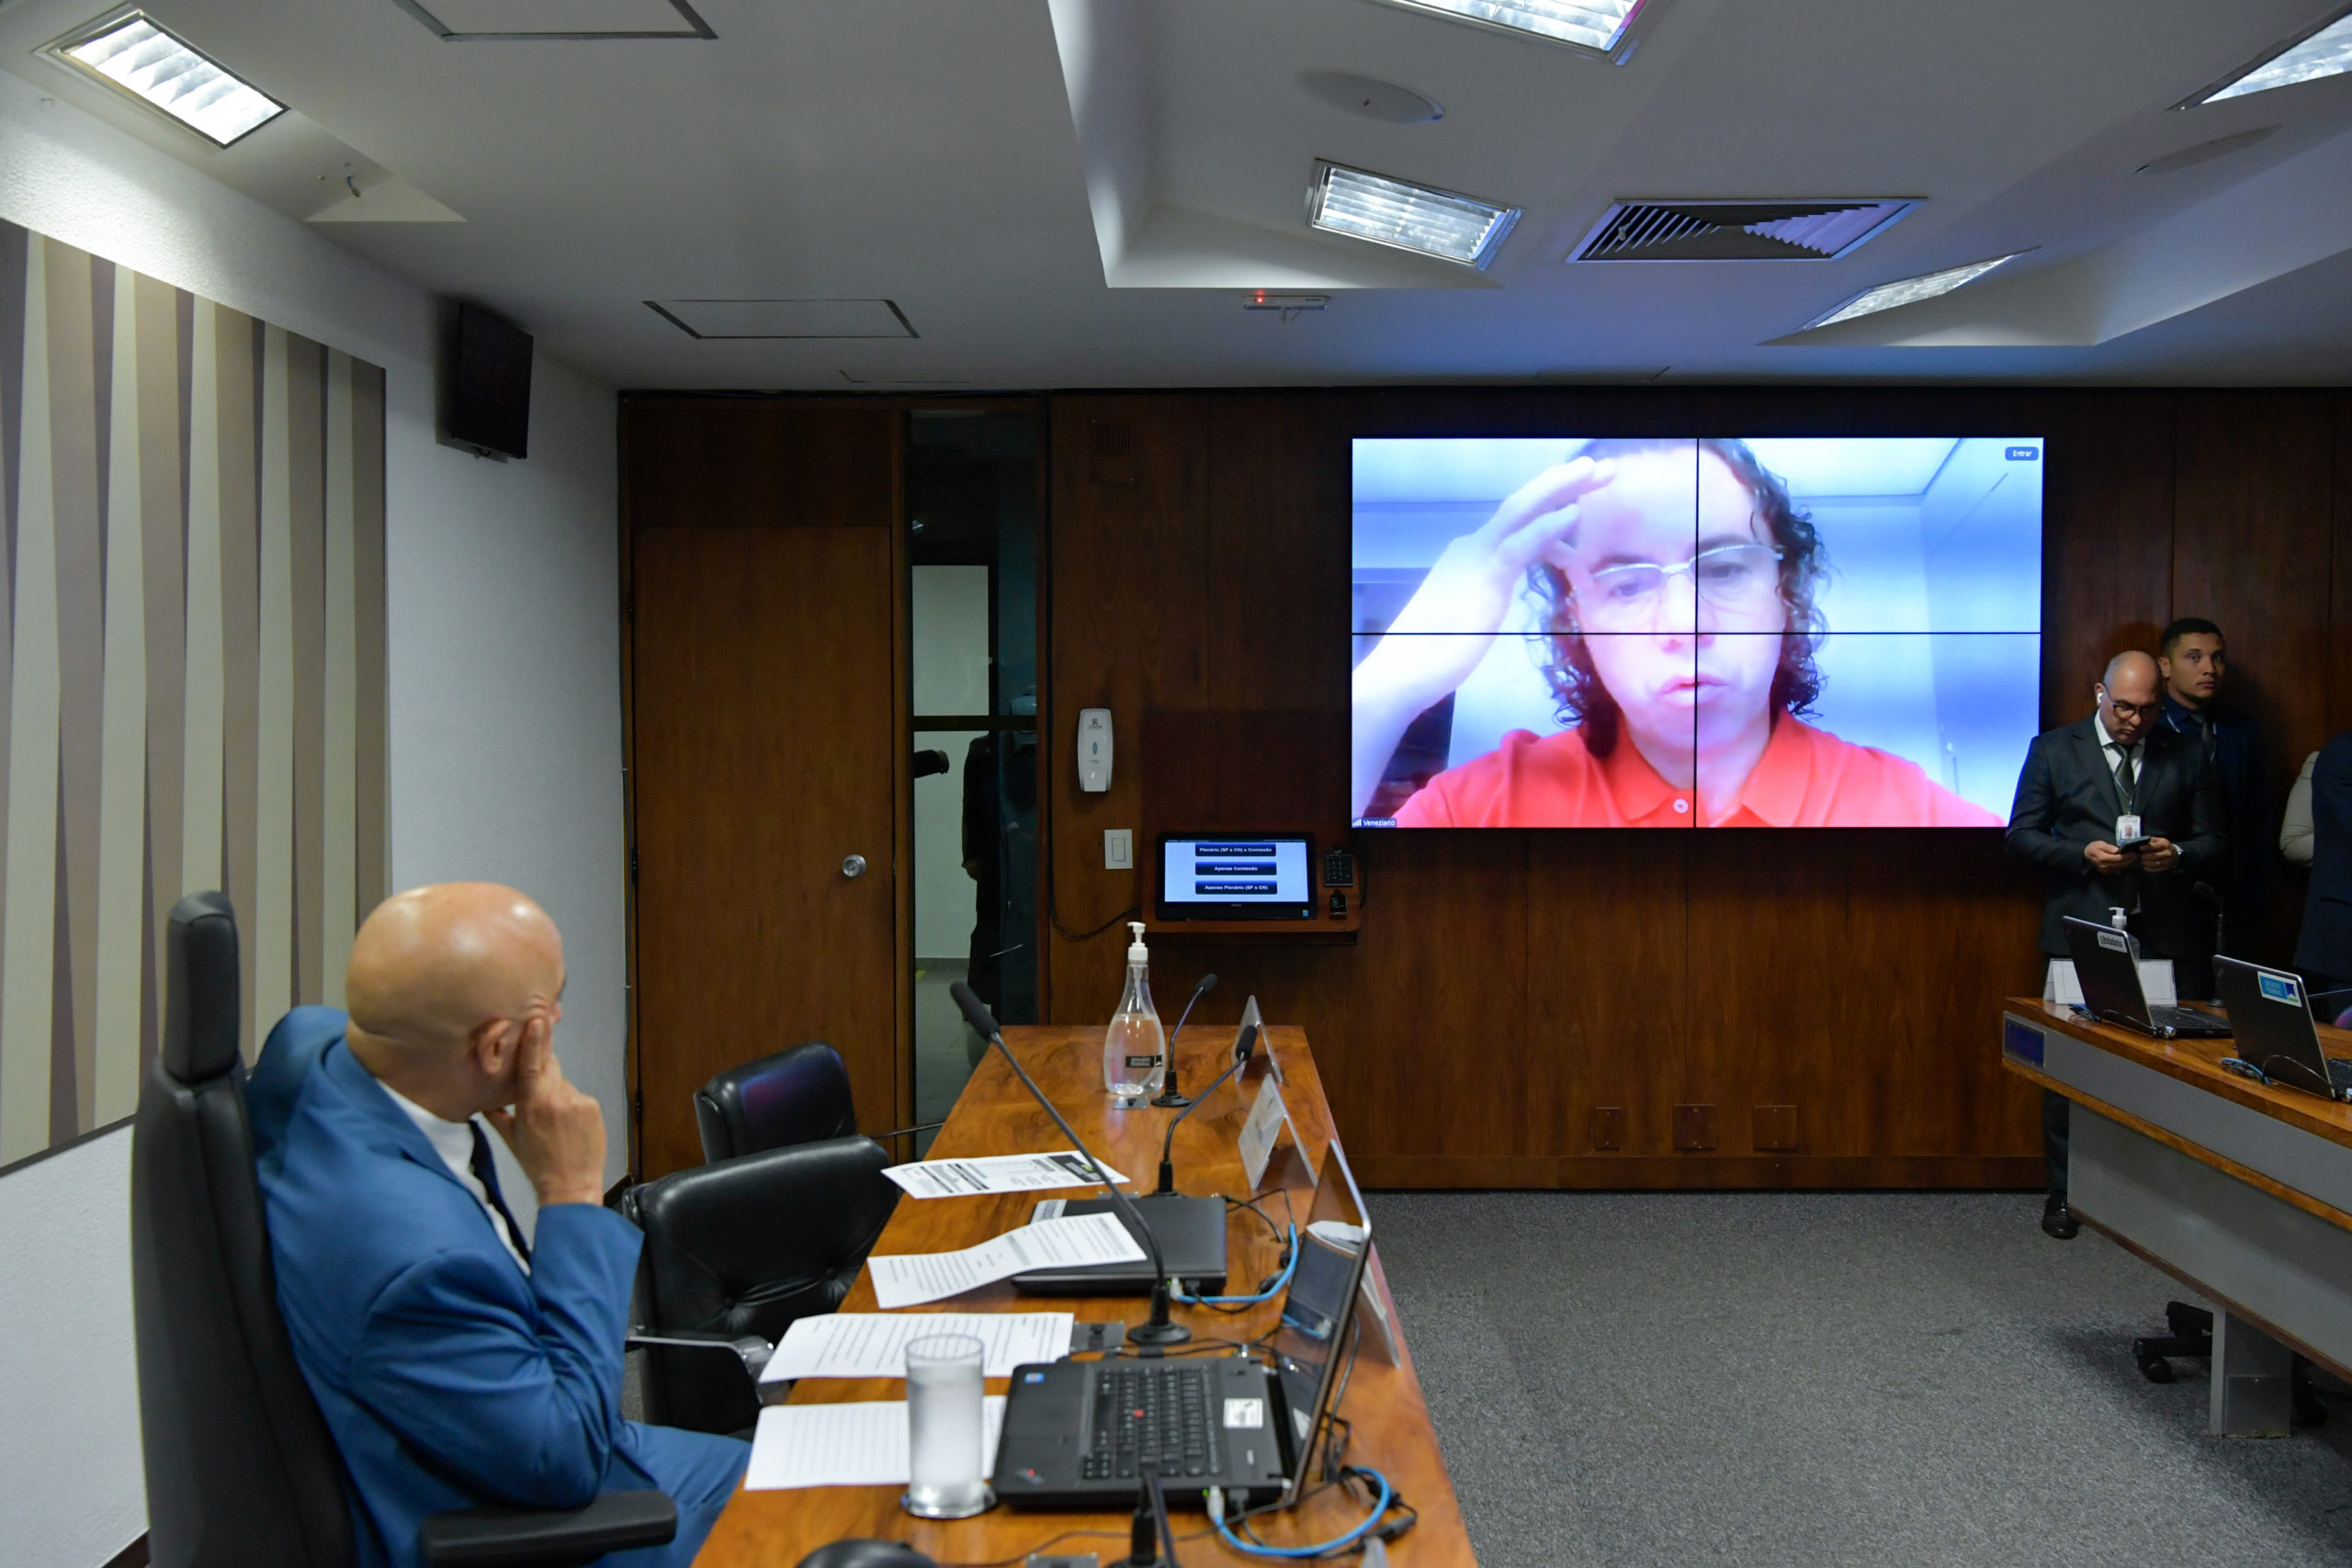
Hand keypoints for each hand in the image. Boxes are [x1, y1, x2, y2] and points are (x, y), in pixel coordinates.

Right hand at [484, 1014, 606, 1207]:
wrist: (570, 1187)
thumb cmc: (537, 1165)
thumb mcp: (510, 1139)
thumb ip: (497, 1114)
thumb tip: (484, 1099)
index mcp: (531, 1104)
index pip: (531, 1065)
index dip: (535, 1040)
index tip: (538, 1019)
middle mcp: (555, 1099)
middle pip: (549, 1066)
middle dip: (542, 1067)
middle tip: (538, 1080)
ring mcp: (577, 1101)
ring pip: (563, 1084)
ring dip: (556, 1093)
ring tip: (555, 1122)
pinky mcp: (592, 1106)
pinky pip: (578, 1096)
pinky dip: (572, 1105)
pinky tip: (569, 1126)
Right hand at [1350, 456, 1620, 816]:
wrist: (1407, 669)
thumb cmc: (1437, 648)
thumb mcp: (1472, 609)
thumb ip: (1491, 588)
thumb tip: (1503, 584)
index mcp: (1472, 552)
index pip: (1517, 517)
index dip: (1551, 499)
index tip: (1583, 492)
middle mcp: (1474, 545)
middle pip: (1524, 502)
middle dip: (1564, 482)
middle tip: (1602, 467)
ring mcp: (1477, 558)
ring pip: (1523, 510)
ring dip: (1562, 489)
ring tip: (1596, 473)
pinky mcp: (1484, 579)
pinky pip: (1520, 545)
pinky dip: (1548, 526)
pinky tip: (1574, 513)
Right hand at [2083, 840, 2135, 873]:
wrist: (2086, 855)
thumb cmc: (2094, 848)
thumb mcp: (2100, 844)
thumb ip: (2108, 847)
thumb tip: (2117, 850)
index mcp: (2103, 858)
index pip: (2118, 859)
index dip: (2126, 856)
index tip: (2133, 853)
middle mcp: (2104, 866)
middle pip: (2120, 864)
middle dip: (2129, 861)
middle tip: (2136, 856)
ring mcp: (2105, 870)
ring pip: (2120, 868)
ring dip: (2128, 864)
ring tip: (2133, 858)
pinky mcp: (2107, 872)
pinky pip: (2118, 870)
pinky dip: (2123, 866)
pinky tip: (2127, 862)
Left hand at [2138, 836, 2177, 872]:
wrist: (2173, 852)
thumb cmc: (2162, 845)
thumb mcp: (2158, 840)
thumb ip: (2151, 840)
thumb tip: (2142, 842)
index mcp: (2165, 845)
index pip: (2155, 846)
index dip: (2147, 847)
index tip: (2140, 848)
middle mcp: (2167, 853)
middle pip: (2155, 856)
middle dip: (2145, 856)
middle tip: (2140, 856)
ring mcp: (2168, 861)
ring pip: (2156, 864)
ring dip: (2147, 863)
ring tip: (2142, 861)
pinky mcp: (2166, 867)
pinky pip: (2157, 869)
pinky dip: (2150, 869)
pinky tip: (2145, 866)